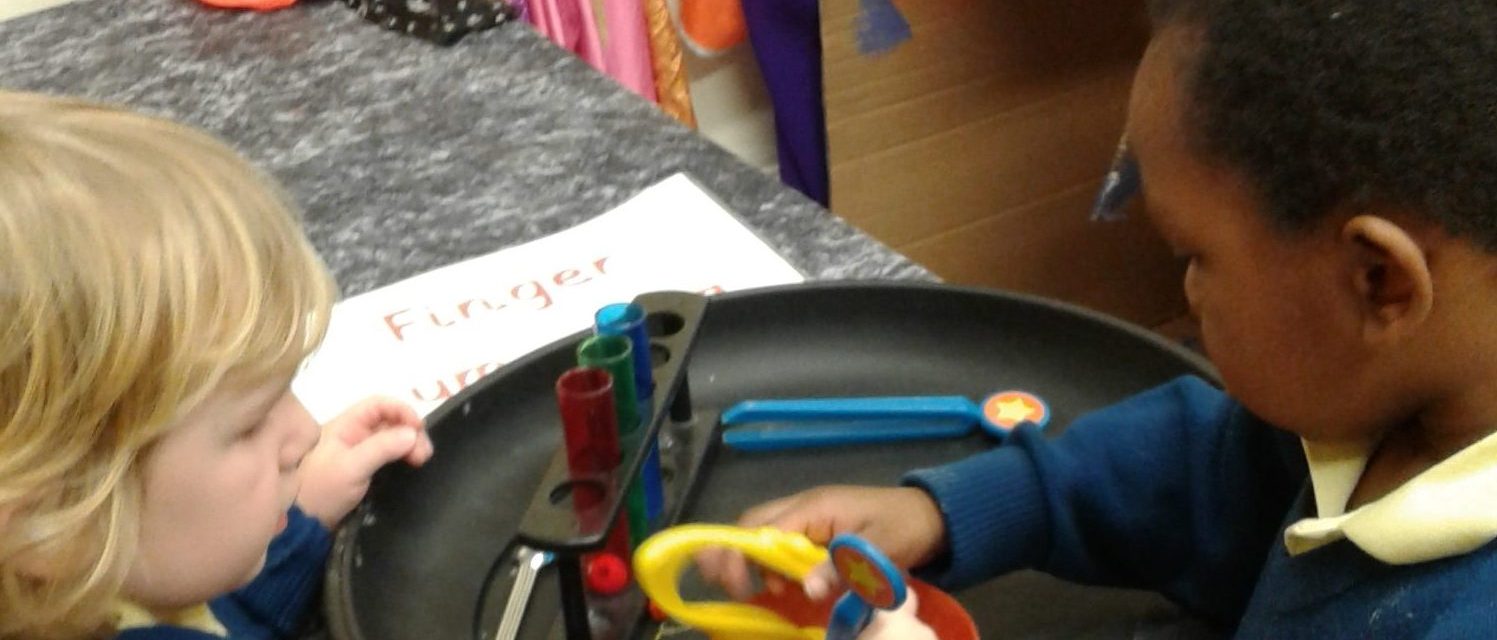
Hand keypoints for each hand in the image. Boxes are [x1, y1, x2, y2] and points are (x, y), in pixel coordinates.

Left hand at [296, 397, 433, 528]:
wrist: (307, 523)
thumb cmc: (324, 490)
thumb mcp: (352, 466)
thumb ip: (382, 447)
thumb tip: (414, 433)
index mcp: (346, 425)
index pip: (379, 405)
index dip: (401, 410)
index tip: (419, 427)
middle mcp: (355, 433)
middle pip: (391, 421)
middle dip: (410, 431)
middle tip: (423, 453)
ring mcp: (362, 451)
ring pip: (394, 437)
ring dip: (411, 444)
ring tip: (421, 460)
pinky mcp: (368, 469)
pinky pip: (391, 454)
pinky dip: (405, 456)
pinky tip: (413, 464)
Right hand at [695, 485, 946, 599]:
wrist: (932, 517)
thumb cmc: (905, 527)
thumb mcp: (881, 549)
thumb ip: (845, 567)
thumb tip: (808, 589)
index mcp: (814, 507)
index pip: (763, 528)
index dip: (742, 556)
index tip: (736, 586)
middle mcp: (803, 508)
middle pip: (752, 525)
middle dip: (732, 553)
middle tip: (726, 586)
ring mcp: (808, 518)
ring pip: (762, 534)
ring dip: (749, 560)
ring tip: (744, 591)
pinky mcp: (816, 532)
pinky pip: (780, 544)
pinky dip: (770, 565)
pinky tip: (774, 588)